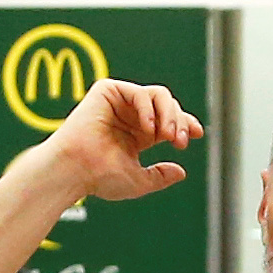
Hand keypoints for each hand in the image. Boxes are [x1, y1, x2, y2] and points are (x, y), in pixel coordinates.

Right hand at [33, 76, 201, 207]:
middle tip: (179, 141)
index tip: (198, 133)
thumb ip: (160, 176)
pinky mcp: (107, 91)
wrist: (75, 170)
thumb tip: (181, 172)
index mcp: (137, 134)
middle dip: (180, 121)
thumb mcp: (139, 181)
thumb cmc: (98, 178)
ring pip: (159, 95)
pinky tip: (148, 129)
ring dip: (169, 114)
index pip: (168, 120)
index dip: (185, 123)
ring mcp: (119, 102)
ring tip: (166, 135)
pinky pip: (140, 92)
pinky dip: (149, 109)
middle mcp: (129, 116)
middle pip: (168, 105)